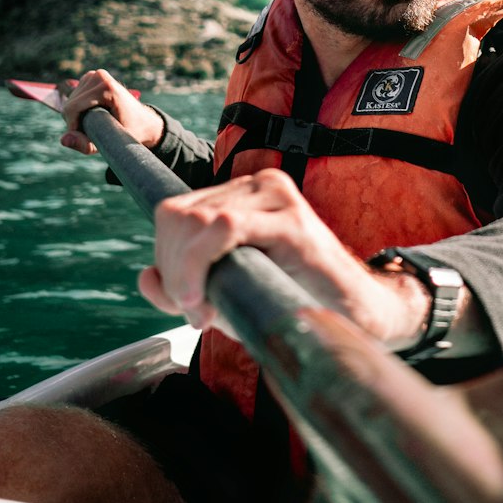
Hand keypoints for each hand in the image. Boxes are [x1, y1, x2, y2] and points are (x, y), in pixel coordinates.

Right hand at [59, 68, 163, 155]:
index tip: (87, 139)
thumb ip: (86, 145)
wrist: (144, 121)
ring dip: (76, 117)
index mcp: (106, 87)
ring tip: (96, 124)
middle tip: (94, 132)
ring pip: (69, 102)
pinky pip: (74, 98)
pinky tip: (93, 115)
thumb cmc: (132, 133)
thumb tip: (64, 140)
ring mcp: (94, 75)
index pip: (72, 108)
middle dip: (75, 123)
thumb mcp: (111, 143)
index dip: (73, 127)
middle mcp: (99, 76)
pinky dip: (78, 110)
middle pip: (69, 104)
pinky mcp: (90, 77)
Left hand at [137, 168, 429, 345]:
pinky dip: (200, 263)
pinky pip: (224, 226)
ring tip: (203, 311)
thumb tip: (145, 278)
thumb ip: (183, 285)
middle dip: (171, 268)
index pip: (175, 211)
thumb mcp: (228, 293)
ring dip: (183, 273)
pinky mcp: (290, 219)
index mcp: (243, 195)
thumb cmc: (294, 303)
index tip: (182, 299)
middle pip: (177, 214)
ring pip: (195, 220)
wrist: (357, 317)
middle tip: (194, 310)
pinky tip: (206, 299)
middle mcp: (259, 185)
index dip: (165, 257)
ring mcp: (276, 197)